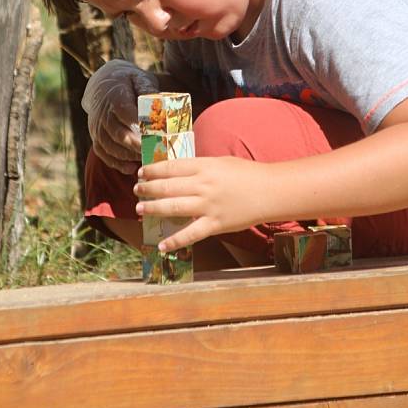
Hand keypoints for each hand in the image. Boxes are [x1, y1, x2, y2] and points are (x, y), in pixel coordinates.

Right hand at [82, 60, 158, 173]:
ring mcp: (97, 127)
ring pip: (110, 147)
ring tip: (148, 159)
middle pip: (119, 134)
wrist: (104, 85)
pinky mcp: (96, 138)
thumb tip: (159, 104)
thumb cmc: (128, 82)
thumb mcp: (139, 79)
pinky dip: (117, 163)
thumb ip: (148, 90)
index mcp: (114, 97)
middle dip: (138, 145)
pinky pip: (103, 154)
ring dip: (129, 155)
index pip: (126, 113)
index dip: (141, 125)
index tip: (158, 133)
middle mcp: (102, 114)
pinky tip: (132, 167)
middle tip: (156, 151)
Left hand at [133, 156, 268, 250]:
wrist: (270, 191)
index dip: (153, 170)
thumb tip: (178, 172)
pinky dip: (174, 241)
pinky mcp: (215, 224)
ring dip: (153, 208)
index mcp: (204, 167)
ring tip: (139, 209)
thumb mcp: (220, 162)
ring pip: (173, 207)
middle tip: (136, 189)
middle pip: (168, 186)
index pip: (172, 167)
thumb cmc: (247, 174)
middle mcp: (203, 185)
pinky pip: (190, 234)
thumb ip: (200, 168)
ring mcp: (208, 206)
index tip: (142, 172)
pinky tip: (161, 245)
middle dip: (148, 188)